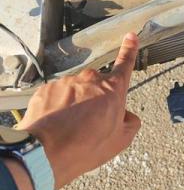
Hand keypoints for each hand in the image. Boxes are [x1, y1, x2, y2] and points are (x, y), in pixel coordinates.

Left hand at [16, 32, 141, 189]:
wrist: (46, 153)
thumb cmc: (87, 146)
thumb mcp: (121, 140)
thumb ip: (130, 122)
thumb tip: (126, 115)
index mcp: (113, 89)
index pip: (125, 64)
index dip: (130, 49)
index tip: (131, 36)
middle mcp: (91, 80)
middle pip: (98, 86)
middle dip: (96, 99)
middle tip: (91, 123)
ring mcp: (67, 82)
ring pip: (76, 91)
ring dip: (75, 104)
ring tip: (70, 128)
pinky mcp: (47, 89)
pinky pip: (57, 95)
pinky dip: (58, 107)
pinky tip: (57, 124)